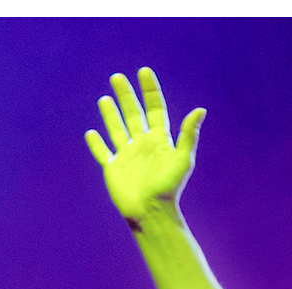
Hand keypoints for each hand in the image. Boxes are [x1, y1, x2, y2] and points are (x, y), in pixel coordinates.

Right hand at [85, 68, 205, 225]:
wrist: (151, 213)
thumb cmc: (169, 188)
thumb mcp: (182, 159)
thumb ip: (189, 134)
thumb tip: (200, 109)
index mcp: (158, 140)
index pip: (154, 109)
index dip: (150, 90)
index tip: (144, 72)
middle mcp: (142, 145)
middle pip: (133, 114)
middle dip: (125, 95)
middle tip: (117, 77)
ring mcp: (127, 156)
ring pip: (116, 129)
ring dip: (110, 114)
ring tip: (104, 99)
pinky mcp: (113, 169)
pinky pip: (103, 153)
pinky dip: (96, 144)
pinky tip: (91, 133)